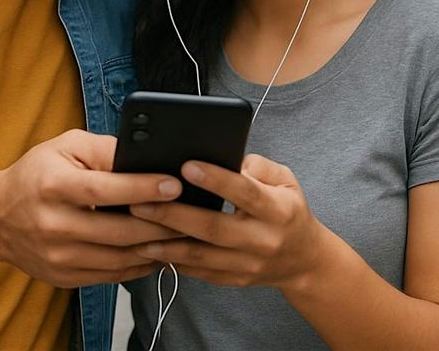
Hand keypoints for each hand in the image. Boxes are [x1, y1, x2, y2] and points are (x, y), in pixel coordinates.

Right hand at [0, 129, 183, 286]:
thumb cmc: (38, 174)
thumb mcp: (65, 147)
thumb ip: (105, 149)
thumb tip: (145, 156)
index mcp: (52, 186)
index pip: (104, 189)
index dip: (142, 187)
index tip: (174, 184)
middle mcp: (53, 224)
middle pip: (118, 231)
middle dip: (161, 223)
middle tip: (192, 214)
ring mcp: (57, 256)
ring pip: (119, 259)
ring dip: (156, 248)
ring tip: (183, 234)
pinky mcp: (63, 277)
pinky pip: (111, 276)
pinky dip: (139, 266)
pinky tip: (158, 252)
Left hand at [128, 154, 327, 290]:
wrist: (304, 260)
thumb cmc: (288, 210)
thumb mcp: (286, 180)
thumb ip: (257, 166)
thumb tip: (224, 159)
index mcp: (278, 210)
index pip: (245, 192)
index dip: (216, 179)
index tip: (185, 166)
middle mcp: (263, 240)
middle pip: (213, 228)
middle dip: (174, 215)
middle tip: (140, 202)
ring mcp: (248, 264)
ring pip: (201, 256)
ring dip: (165, 244)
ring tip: (134, 231)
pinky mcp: (234, 280)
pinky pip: (200, 272)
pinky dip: (174, 262)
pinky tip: (150, 250)